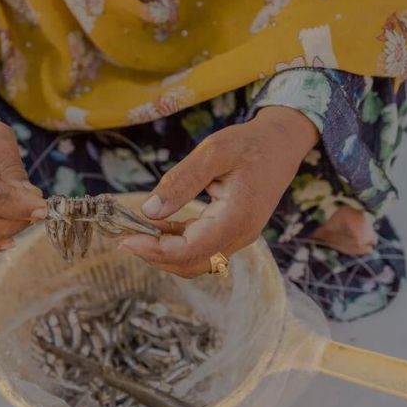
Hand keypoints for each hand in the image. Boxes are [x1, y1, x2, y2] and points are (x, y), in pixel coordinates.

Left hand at [118, 106, 318, 277]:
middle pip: (190, 264)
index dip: (154, 249)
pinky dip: (176, 242)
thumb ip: (181, 182)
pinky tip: (156, 226)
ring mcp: (238, 237)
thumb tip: (149, 211)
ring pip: (195, 261)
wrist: (282, 143)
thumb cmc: (249, 143)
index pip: (189, 250)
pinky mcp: (232, 232)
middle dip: (154, 256)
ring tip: (134, 233)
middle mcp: (240, 236)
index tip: (126, 237)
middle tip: (123, 238)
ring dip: (163, 252)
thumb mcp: (213, 152)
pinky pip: (201, 248)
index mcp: (237, 218)